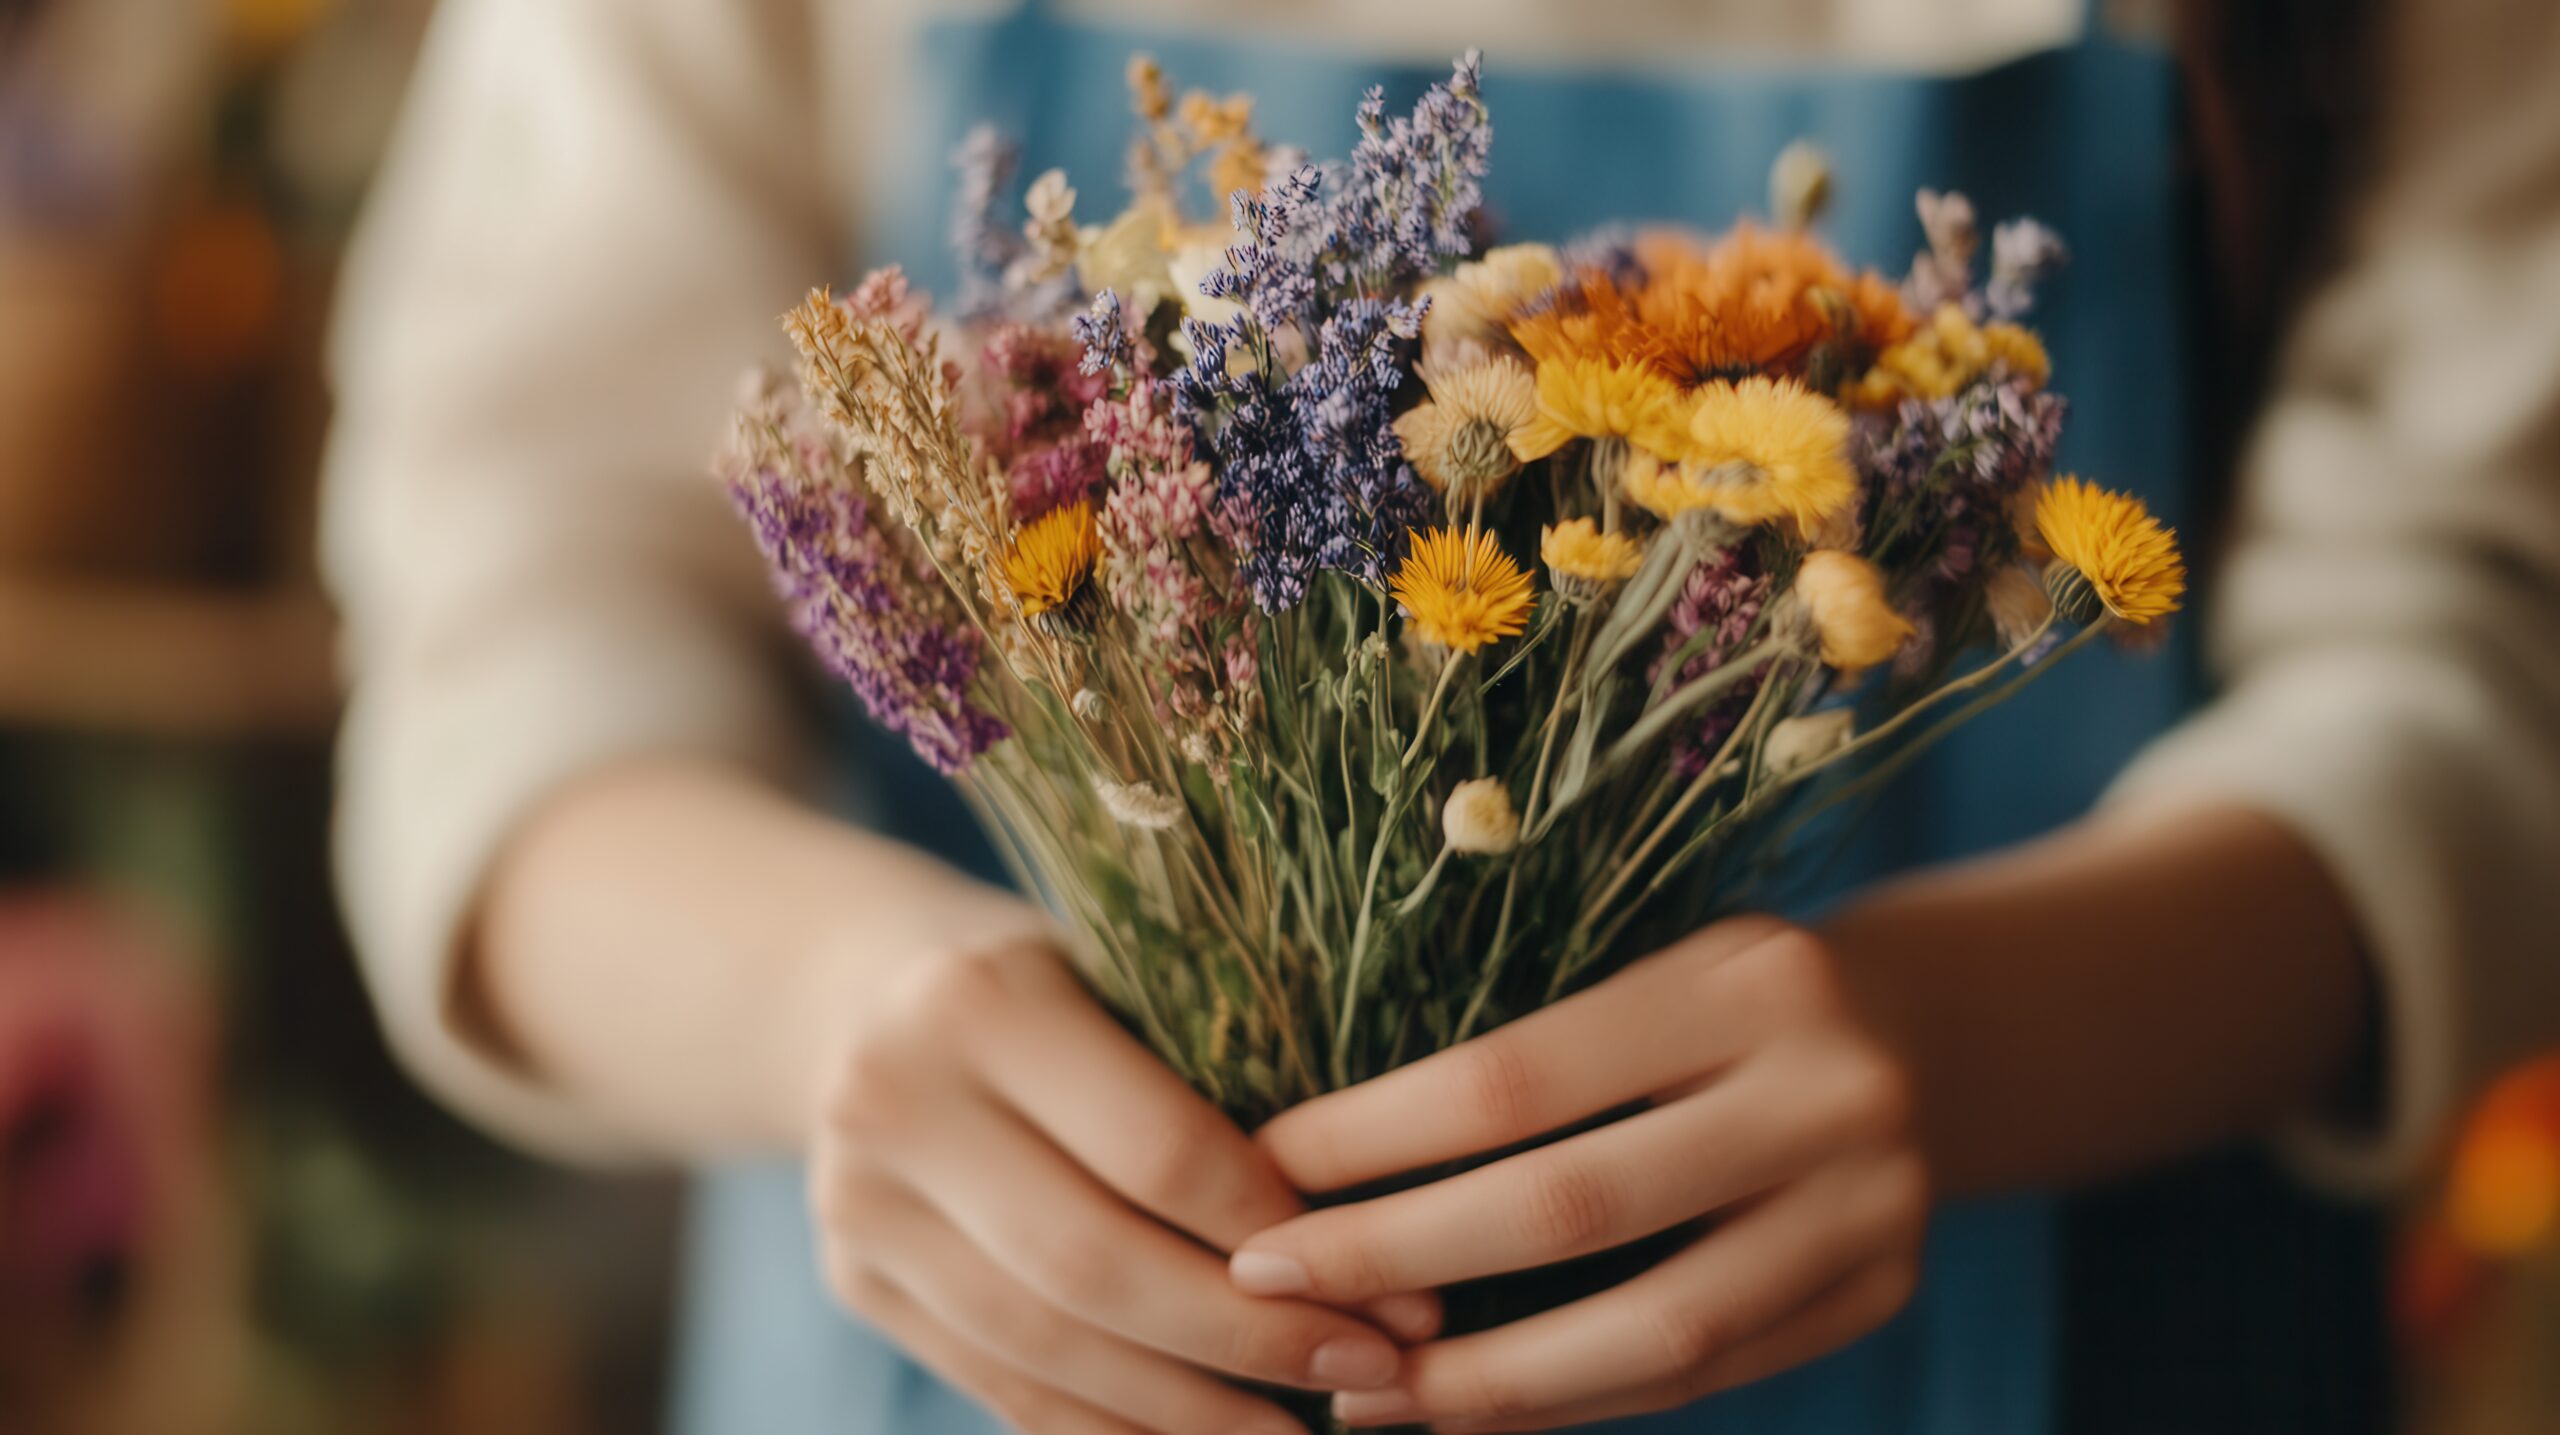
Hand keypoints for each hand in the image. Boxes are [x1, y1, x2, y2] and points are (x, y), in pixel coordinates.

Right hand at [807, 937, 1438, 1434]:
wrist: (862, 994)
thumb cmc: (1056, 976)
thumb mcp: (1125, 967)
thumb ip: (1216, 1067)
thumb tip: (1375, 1224)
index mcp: (978, 1000)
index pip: (1155, 1149)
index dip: (1275, 1231)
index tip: (1387, 1281)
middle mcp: (894, 1101)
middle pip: (1093, 1265)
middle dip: (1246, 1338)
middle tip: (1369, 1369)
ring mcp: (857, 1203)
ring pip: (1045, 1347)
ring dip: (1186, 1410)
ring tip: (1299, 1431)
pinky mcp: (854, 1281)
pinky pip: (1001, 1383)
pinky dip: (1111, 1428)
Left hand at [1230, 918, 1928, 1430]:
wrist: (1939, 1032)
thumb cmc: (1728, 994)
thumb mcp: (1653, 964)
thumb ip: (1531, 1052)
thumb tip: (1307, 1155)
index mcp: (1743, 980)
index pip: (1519, 1076)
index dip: (1376, 1136)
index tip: (1263, 1172)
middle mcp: (1825, 1090)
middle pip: (1574, 1208)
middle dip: (1397, 1258)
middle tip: (1269, 1287)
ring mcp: (1872, 1208)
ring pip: (1652, 1332)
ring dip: (1484, 1381)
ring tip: (1358, 1395)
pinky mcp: (1881, 1296)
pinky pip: (1703, 1377)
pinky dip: (1574, 1403)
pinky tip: (1467, 1412)